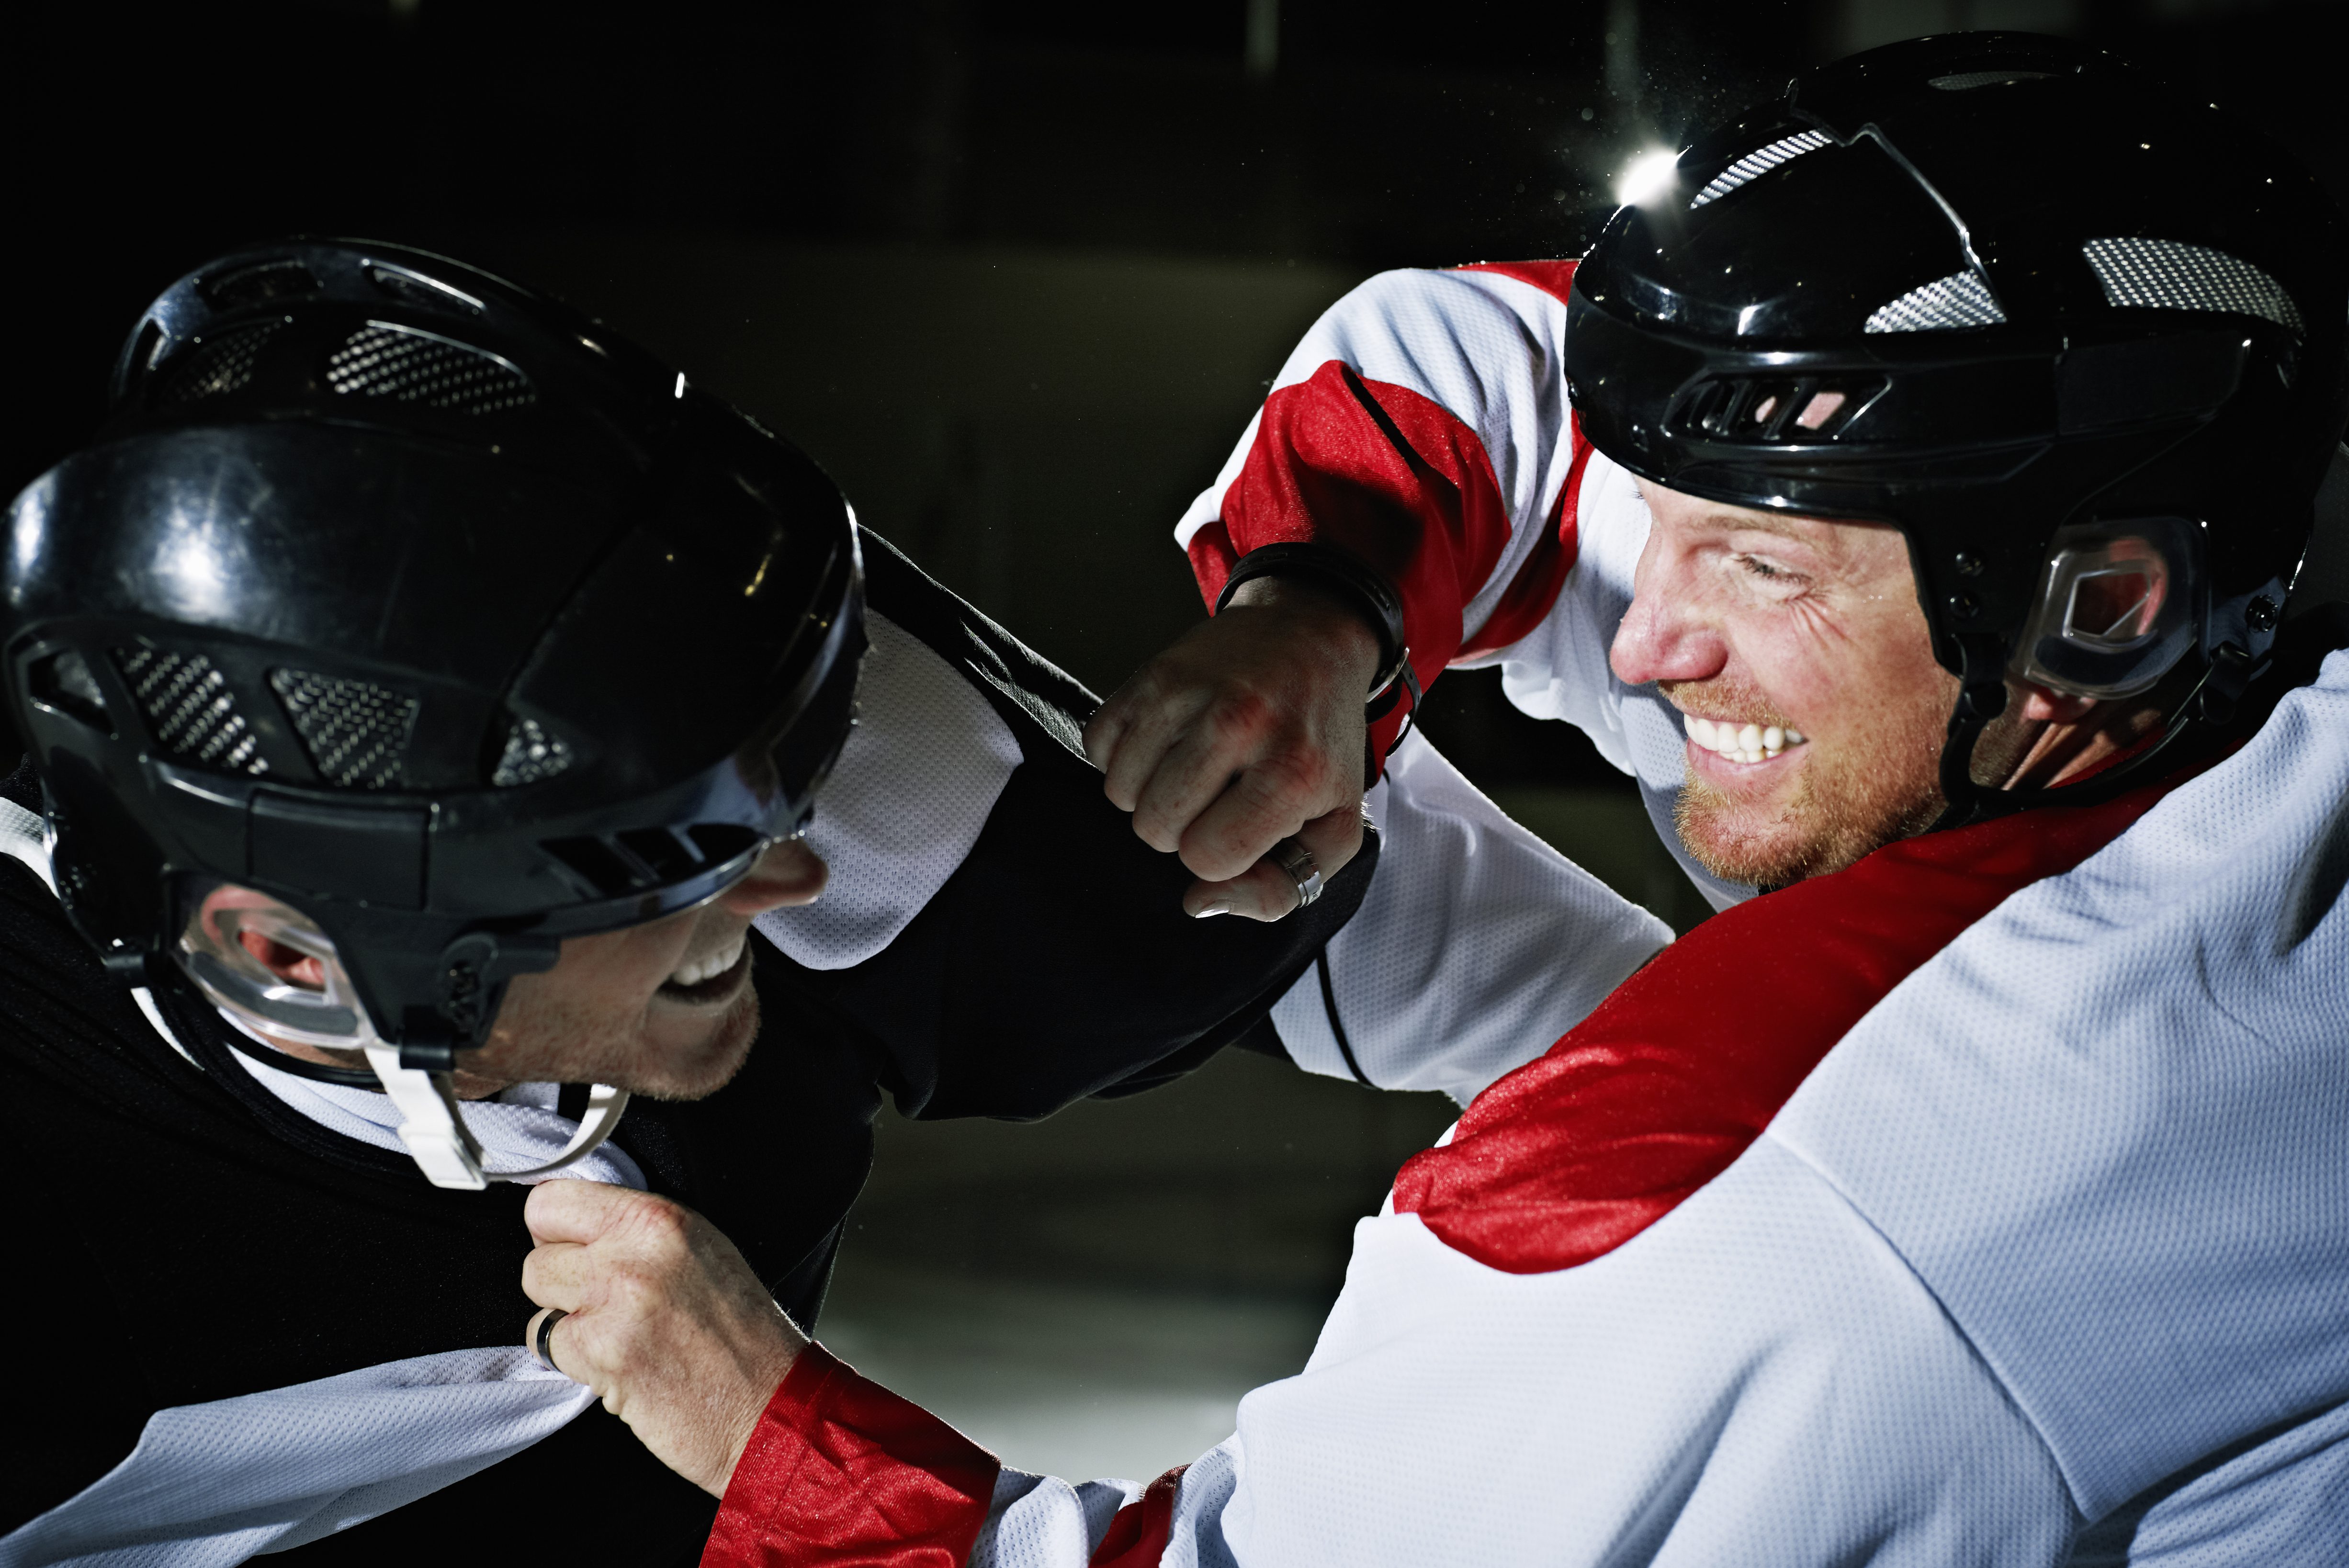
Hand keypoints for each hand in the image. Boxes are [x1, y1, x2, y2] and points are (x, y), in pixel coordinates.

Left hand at [522, 1180, 806, 1496]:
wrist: (769, 1404)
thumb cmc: (744, 1333)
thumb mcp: (704, 1250)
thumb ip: (639, 1231)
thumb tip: (577, 1228)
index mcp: (660, 1219)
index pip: (552, 1200)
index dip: (554, 1230)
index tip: (570, 1247)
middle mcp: (633, 1255)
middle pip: (536, 1255)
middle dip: (559, 1280)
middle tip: (598, 1300)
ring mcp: (613, 1306)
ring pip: (537, 1299)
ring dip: (563, 1319)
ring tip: (612, 1332)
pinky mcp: (601, 1357)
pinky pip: (547, 1345)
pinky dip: (572, 1358)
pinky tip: (615, 1363)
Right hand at [1085, 577, 1380, 919]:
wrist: (1310, 639)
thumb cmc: (1318, 744)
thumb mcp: (1334, 827)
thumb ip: (1278, 889)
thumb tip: (1198, 902)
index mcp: (1292, 772)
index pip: (1205, 858)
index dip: (1219, 854)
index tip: (1244, 822)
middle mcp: (1240, 723)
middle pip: (1154, 828)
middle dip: (1181, 827)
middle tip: (1218, 794)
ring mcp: (1190, 691)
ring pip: (1119, 792)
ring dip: (1150, 792)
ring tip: (1193, 767)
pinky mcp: (1151, 670)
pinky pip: (1097, 745)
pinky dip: (1123, 754)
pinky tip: (1166, 741)